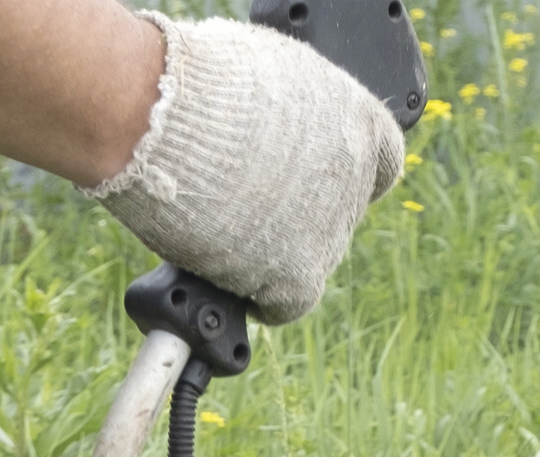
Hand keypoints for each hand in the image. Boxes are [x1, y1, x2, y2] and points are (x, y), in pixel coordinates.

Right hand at [84, 13, 403, 325]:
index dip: (340, 169)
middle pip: (337, 211)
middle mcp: (355, 175)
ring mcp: (330, 228)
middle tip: (242, 197)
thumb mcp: (263, 70)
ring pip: (312, 256)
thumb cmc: (193, 81)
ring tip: (218, 224)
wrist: (159, 112)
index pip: (380, 159)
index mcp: (356, 117)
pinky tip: (233, 283)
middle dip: (297, 209)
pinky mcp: (297, 273)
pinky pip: (287, 303)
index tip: (308, 173)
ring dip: (273, 249)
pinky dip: (261, 298)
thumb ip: (289, 106)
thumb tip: (277, 126)